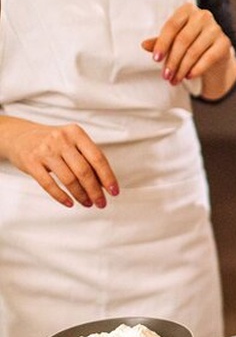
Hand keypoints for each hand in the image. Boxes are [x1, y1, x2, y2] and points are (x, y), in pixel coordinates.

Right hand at [2, 119, 117, 207]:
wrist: (20, 136)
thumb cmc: (54, 143)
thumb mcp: (72, 142)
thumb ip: (88, 158)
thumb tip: (106, 183)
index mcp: (76, 133)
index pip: (98, 158)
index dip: (108, 177)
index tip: (114, 191)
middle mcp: (62, 139)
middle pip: (84, 171)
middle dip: (95, 190)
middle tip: (101, 203)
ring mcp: (45, 150)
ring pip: (69, 179)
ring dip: (81, 195)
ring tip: (87, 203)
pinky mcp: (31, 162)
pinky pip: (48, 184)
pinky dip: (61, 196)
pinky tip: (70, 203)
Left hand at [141, 2, 234, 90]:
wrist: (215, 52)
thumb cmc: (191, 43)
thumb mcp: (174, 40)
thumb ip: (160, 42)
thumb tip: (144, 45)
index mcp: (187, 10)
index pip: (172, 26)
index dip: (162, 43)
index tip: (155, 60)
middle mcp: (203, 16)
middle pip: (183, 40)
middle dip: (172, 60)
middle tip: (165, 76)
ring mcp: (216, 28)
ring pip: (194, 51)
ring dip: (182, 68)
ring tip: (175, 80)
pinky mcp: (225, 43)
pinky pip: (208, 58)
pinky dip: (197, 69)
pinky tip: (188, 76)